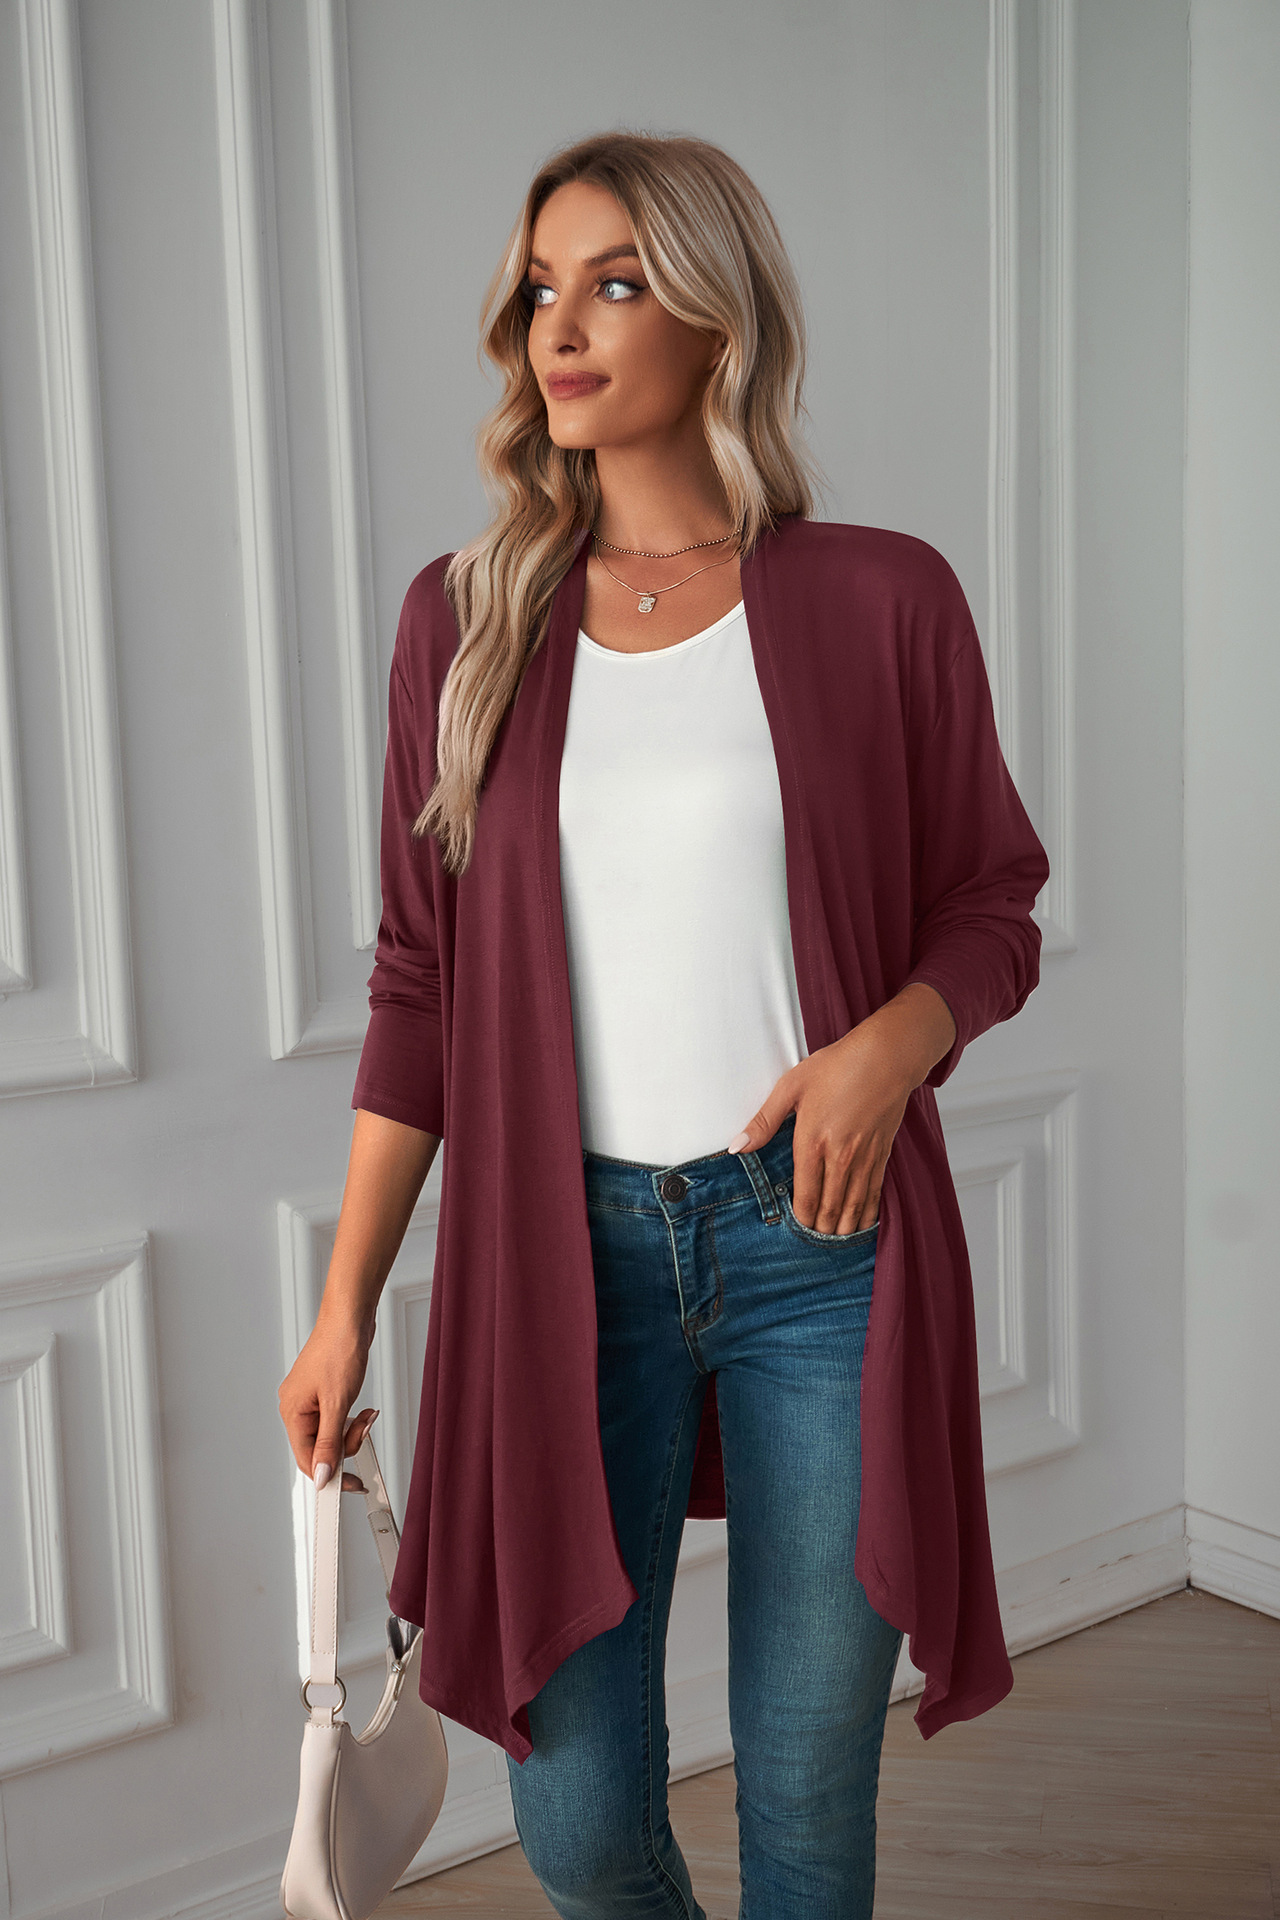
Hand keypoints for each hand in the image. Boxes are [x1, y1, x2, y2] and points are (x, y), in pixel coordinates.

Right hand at [279, 1310, 379, 1492]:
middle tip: (365, 1428)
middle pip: (320, 1448)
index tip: (352, 1485)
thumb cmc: (339, 1348)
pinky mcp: (324, 1393)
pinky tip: (363, 1408)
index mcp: (292, 1411)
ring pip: (331, 1434)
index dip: (330, 1474)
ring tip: (366, 1414)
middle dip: (348, 1443)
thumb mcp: (337, 1402)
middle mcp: (297, 1407)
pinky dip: (353, 1419)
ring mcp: (310, 1400)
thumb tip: (321, 1475)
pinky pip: (337, 1419)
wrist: (350, 1317)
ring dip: (353, 1430)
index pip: (307, 1459)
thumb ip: (328, 1443)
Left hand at [725, 984, 955, 1235]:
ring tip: (834, 1242)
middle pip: (829, 1207)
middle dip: (820, 1229)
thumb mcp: (792, 1087)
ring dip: (842, 1228)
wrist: (886, 1057)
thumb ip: (764, 1121)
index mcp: (813, 1142)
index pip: (805, 1195)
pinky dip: (866, 1213)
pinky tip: (861, 1225)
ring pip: (852, 1206)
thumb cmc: (837, 1066)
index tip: (795, 1229)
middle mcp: (840, 1157)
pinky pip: (874, 1193)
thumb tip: (737, 1146)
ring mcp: (864, 1158)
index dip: (800, 1218)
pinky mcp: (882, 1154)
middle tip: (811, 1244)